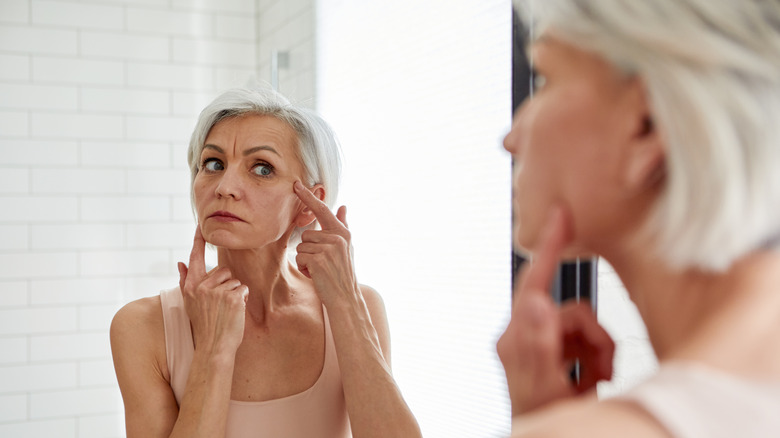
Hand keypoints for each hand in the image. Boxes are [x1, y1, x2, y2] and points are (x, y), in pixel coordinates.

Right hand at [177, 227, 247, 355]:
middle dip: (226, 284)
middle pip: (223, 270)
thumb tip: (181, 262)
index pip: (195, 258)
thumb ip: (186, 281)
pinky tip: (234, 312)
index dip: (198, 241)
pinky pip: (243, 289)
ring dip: (235, 293)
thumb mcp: (190, 303)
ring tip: (226, 310)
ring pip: (234, 280)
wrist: (213, 347)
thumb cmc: (204, 326)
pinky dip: (242, 299)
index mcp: (191, 287)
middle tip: (220, 305)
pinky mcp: (232, 298)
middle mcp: (202, 287)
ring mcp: (217, 292)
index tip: (200, 225)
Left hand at [293, 181, 358, 306]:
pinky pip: (300, 257)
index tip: (296, 184)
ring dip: (306, 260)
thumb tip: (343, 206)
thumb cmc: (344, 273)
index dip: (308, 197)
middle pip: (307, 234)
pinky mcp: (318, 259)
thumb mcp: (347, 247)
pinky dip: (305, 268)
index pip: (322, 210)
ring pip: (301, 246)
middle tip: (323, 263)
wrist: (346, 298)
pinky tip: (317, 275)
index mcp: (343, 232)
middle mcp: (337, 237)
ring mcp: (328, 248)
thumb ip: (343, 225)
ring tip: (321, 270)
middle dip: (309, 249)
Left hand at [496, 207, 613, 415]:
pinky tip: (591, 384)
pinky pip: (587, 342)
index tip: (561, 215)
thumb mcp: (543, 386)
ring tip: (596, 383)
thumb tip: (537, 301)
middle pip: (573, 311)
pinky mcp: (556, 352)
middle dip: (596, 338)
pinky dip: (597, 361)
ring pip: (585, 327)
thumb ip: (539, 343)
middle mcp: (526, 334)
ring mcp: (541, 343)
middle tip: (602, 373)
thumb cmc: (540, 420)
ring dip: (600, 354)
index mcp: (516, 337)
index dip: (550, 247)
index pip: (534, 283)